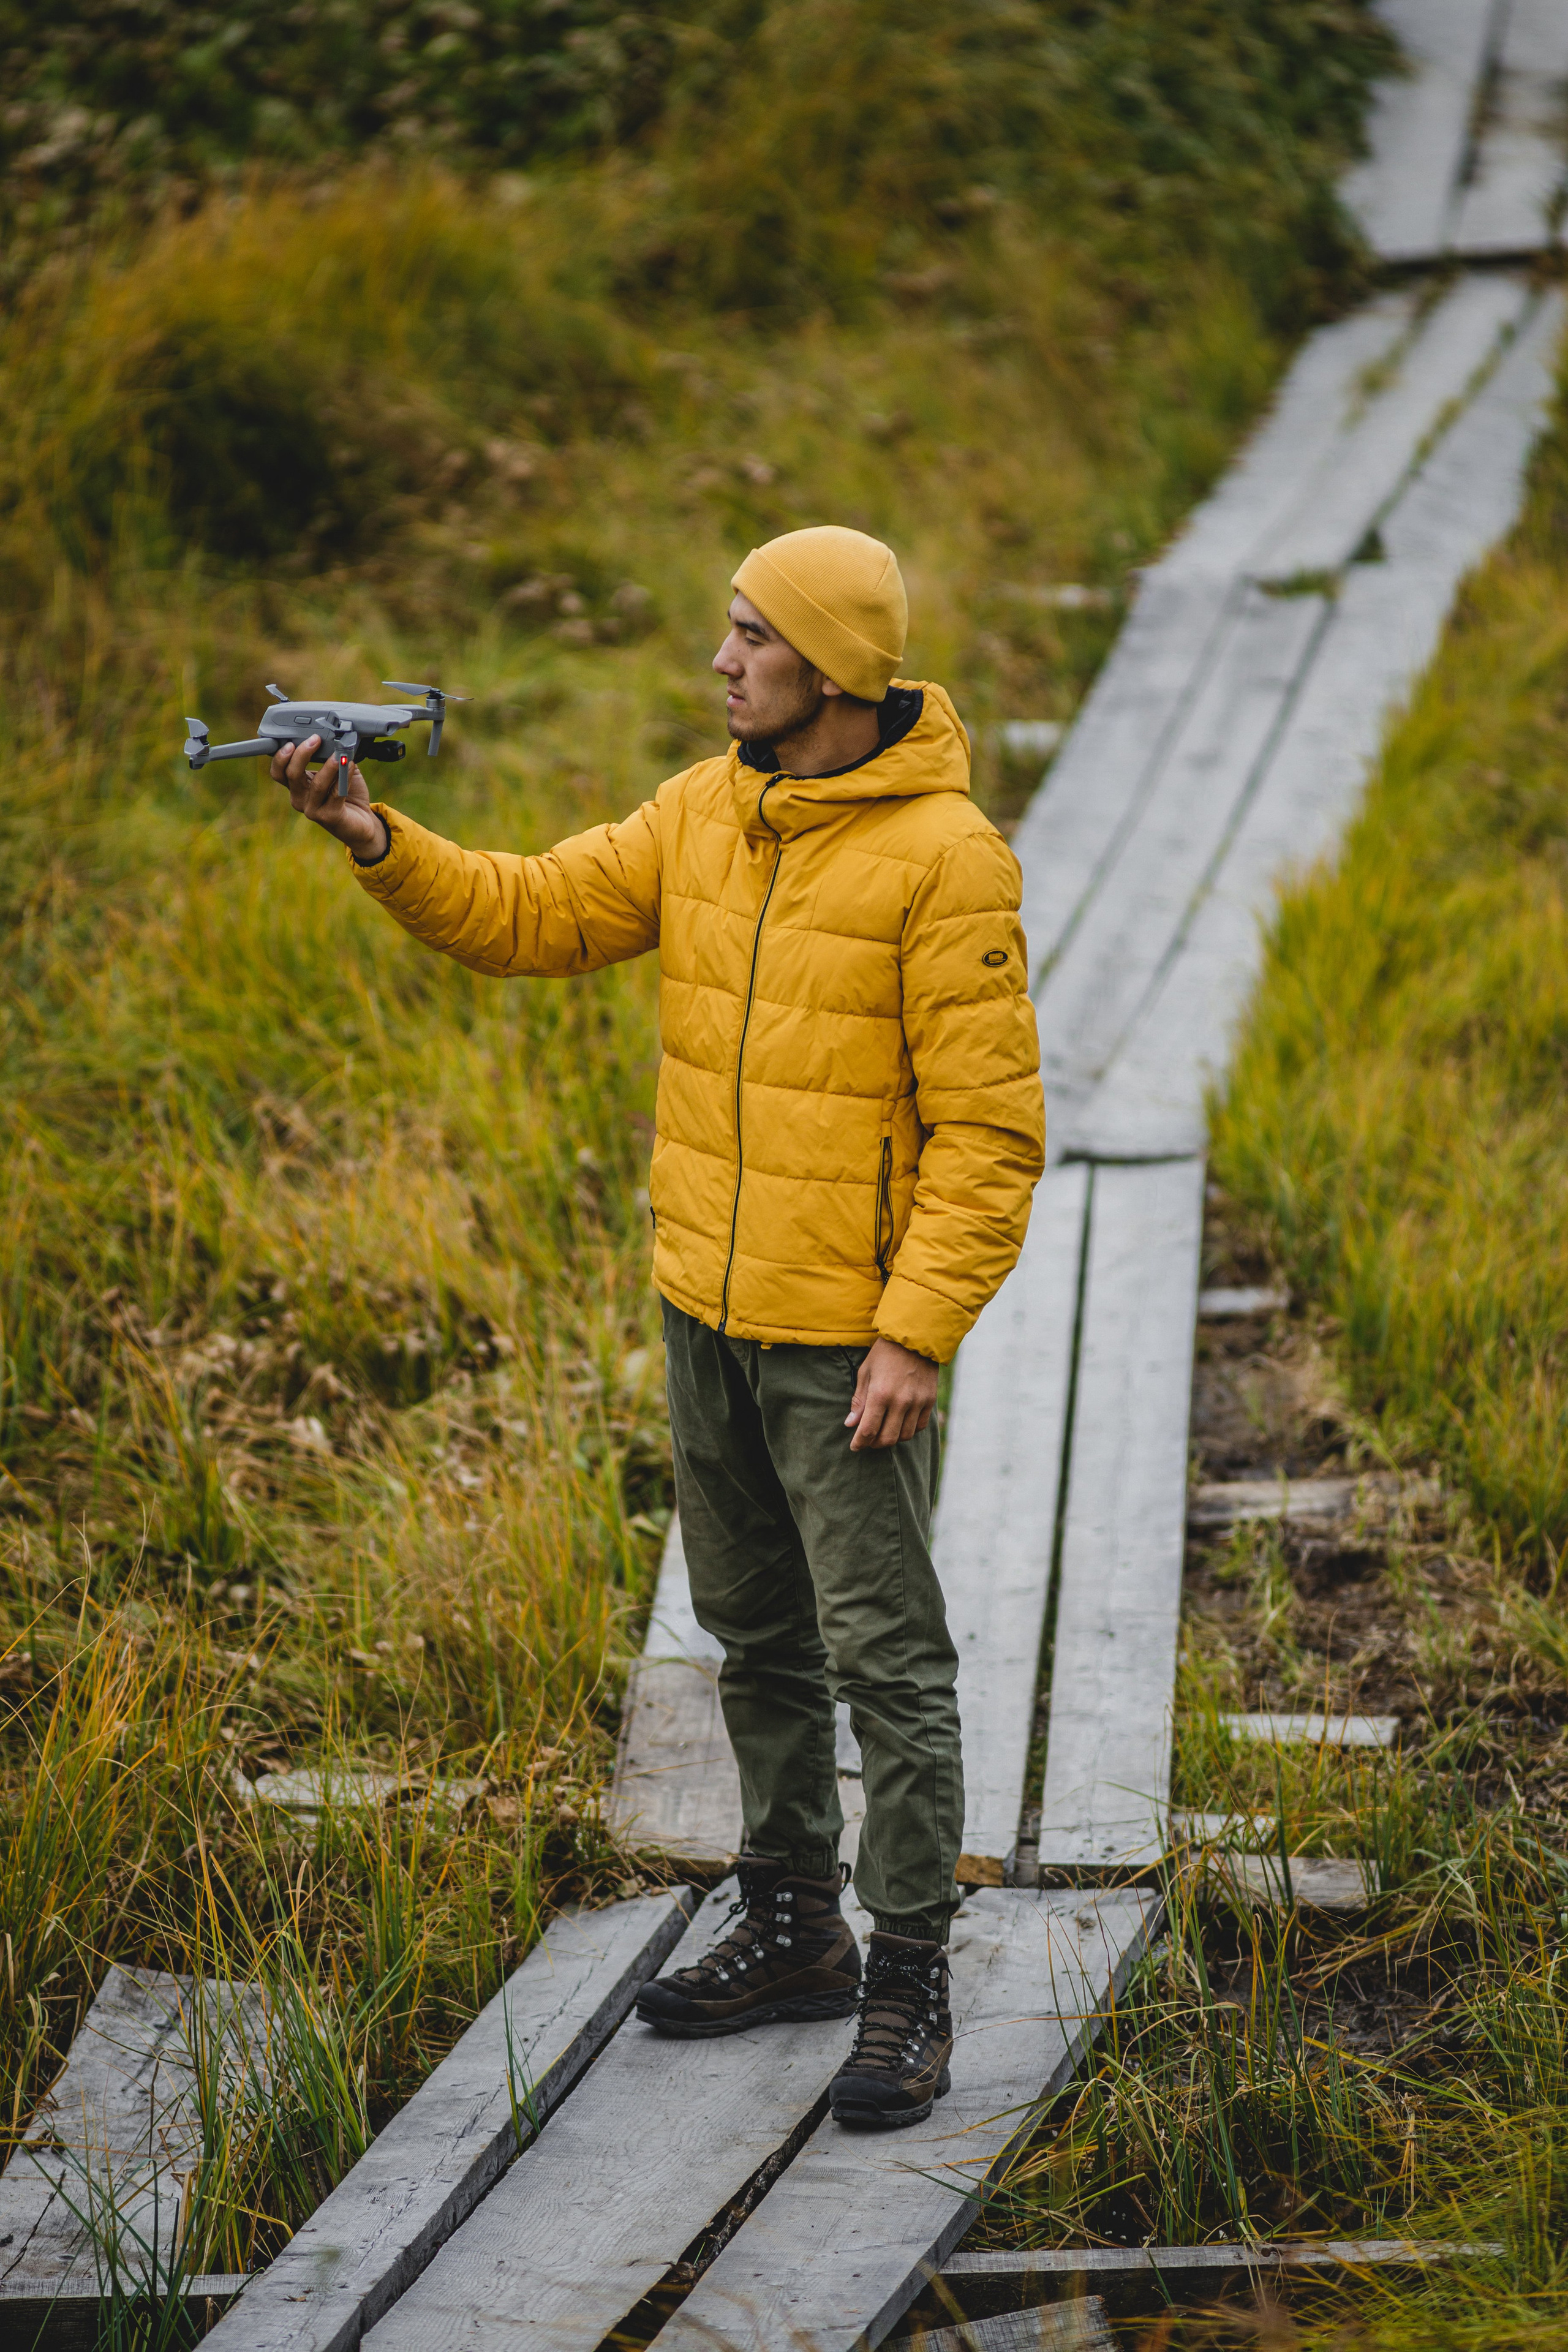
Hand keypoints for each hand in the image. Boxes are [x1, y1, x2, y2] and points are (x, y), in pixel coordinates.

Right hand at [269, 735, 386, 860]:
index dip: (280, 757)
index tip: (290, 741)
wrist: (362, 822)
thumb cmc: (347, 794)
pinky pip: (336, 794)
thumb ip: (330, 754)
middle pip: (291, 774)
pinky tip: (351, 765)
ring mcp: (312, 810)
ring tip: (340, 754)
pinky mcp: (329, 817)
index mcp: (296, 786)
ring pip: (316, 784)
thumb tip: (335, 736)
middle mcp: (300, 798)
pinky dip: (344, 776)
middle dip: (302, 754)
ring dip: (329, 766)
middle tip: (315, 739)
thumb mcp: (335, 770)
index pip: (278, 772)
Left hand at [846, 1337, 937, 1451]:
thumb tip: (851, 1424)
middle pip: (887, 1438)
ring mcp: (917, 1402)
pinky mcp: (930, 1400)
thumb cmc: (885, 1352)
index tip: (855, 1447)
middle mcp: (900, 1401)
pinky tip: (900, 1424)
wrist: (915, 1336)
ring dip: (892, 1438)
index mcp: (880, 1393)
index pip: (868, 1430)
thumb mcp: (866, 1372)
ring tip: (884, 1432)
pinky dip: (909, 1430)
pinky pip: (920, 1426)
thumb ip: (859, 1400)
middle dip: (874, 1444)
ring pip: (904, 1435)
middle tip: (868, 1441)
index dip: (859, 1443)